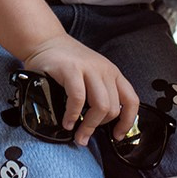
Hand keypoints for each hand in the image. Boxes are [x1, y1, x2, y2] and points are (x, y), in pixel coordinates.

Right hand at [21, 33, 138, 145]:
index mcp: (112, 73)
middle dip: (99, 128)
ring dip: (89, 126)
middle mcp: (104, 70)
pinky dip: (73, 115)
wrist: (45, 41)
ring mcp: (89, 68)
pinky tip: (67, 121)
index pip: (131, 100)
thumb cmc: (66, 62)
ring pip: (101, 106)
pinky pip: (78, 99)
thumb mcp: (91, 75)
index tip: (117, 135)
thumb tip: (98, 124)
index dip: (127, 122)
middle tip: (85, 136)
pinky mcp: (71, 69)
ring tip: (77, 133)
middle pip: (113, 108)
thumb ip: (97, 94)